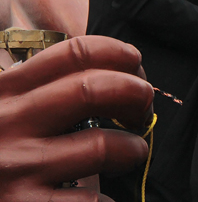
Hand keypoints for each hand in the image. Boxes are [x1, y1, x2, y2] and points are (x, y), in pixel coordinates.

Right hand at [0, 36, 153, 201]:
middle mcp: (8, 122)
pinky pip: (89, 199)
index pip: (76, 52)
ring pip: (102, 145)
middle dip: (137, 95)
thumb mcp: (8, 107)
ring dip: (133, 149)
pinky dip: (109, 200)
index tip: (136, 66)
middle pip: (95, 90)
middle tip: (142, 112)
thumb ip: (45, 85)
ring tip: (132, 154)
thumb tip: (113, 68)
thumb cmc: (0, 149)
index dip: (120, 54)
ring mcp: (16, 166)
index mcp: (7, 90)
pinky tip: (104, 198)